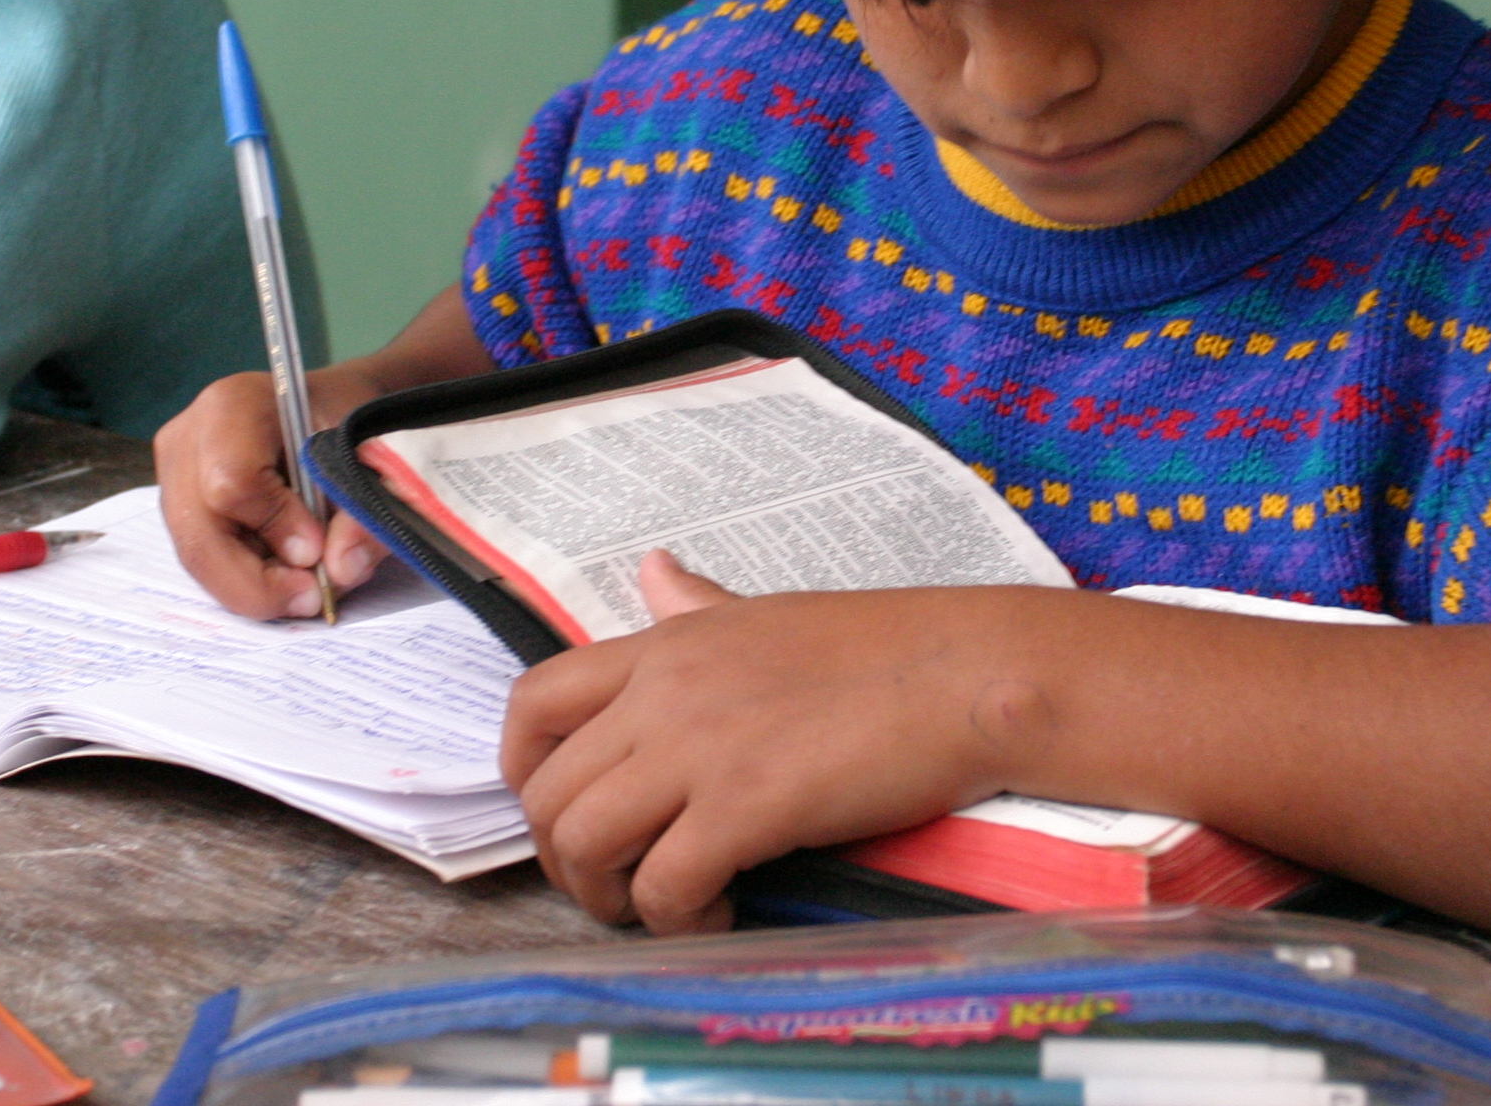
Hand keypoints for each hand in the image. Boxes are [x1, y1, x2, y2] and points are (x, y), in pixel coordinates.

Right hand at [157, 281, 497, 619]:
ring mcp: (174, 477)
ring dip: (255, 586)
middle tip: (313, 598)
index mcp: (233, 406)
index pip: (232, 482)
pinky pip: (205, 561)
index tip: (319, 550)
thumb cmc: (349, 422)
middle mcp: (187, 440)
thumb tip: (342, 569)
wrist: (330, 412)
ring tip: (308, 586)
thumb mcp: (375, 453)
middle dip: (258, 583)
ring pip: (199, 558)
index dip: (276, 527)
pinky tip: (285, 573)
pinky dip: (247, 579)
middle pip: (201, 535)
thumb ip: (367, 511)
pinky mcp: (179, 508)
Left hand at [502, 559, 1065, 934]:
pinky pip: (662, 886)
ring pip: (584, 842)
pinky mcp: (746, 806)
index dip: (524, 771)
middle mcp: (665, 692)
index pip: (536, 700)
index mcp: (667, 644)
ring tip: (664, 907)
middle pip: (547, 791)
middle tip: (620, 883)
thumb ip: (697, 607)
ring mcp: (701, 748)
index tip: (557, 813)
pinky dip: (676, 919)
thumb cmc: (886, 648)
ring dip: (608, 896)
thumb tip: (652, 570)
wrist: (966, 673)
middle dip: (566, 858)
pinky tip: (718, 912)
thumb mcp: (768, 614)